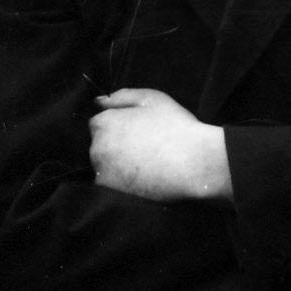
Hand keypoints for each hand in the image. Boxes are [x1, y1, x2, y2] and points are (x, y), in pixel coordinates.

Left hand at [89, 88, 231, 203]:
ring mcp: (103, 173)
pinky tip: (143, 179)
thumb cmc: (175, 127)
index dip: (118, 126)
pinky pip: (112, 186)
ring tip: (145, 165)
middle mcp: (96, 148)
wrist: (195, 164)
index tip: (137, 132)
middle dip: (115, 146)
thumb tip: (98, 101)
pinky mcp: (112, 193)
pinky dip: (123, 183)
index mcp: (103, 123)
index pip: (98, 124)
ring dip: (117, 165)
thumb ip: (120, 97)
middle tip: (144, 148)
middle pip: (99, 146)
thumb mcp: (151, 99)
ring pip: (105, 167)